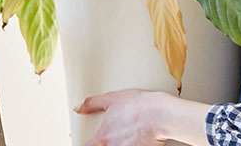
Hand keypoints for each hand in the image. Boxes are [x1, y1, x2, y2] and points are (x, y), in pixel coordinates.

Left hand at [76, 89, 213, 145]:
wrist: (161, 114)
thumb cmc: (140, 106)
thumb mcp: (112, 99)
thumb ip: (92, 104)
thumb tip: (79, 108)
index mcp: (103, 136)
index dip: (86, 145)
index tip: (89, 143)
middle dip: (105, 143)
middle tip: (114, 136)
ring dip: (120, 144)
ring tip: (127, 136)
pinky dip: (133, 145)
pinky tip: (136, 139)